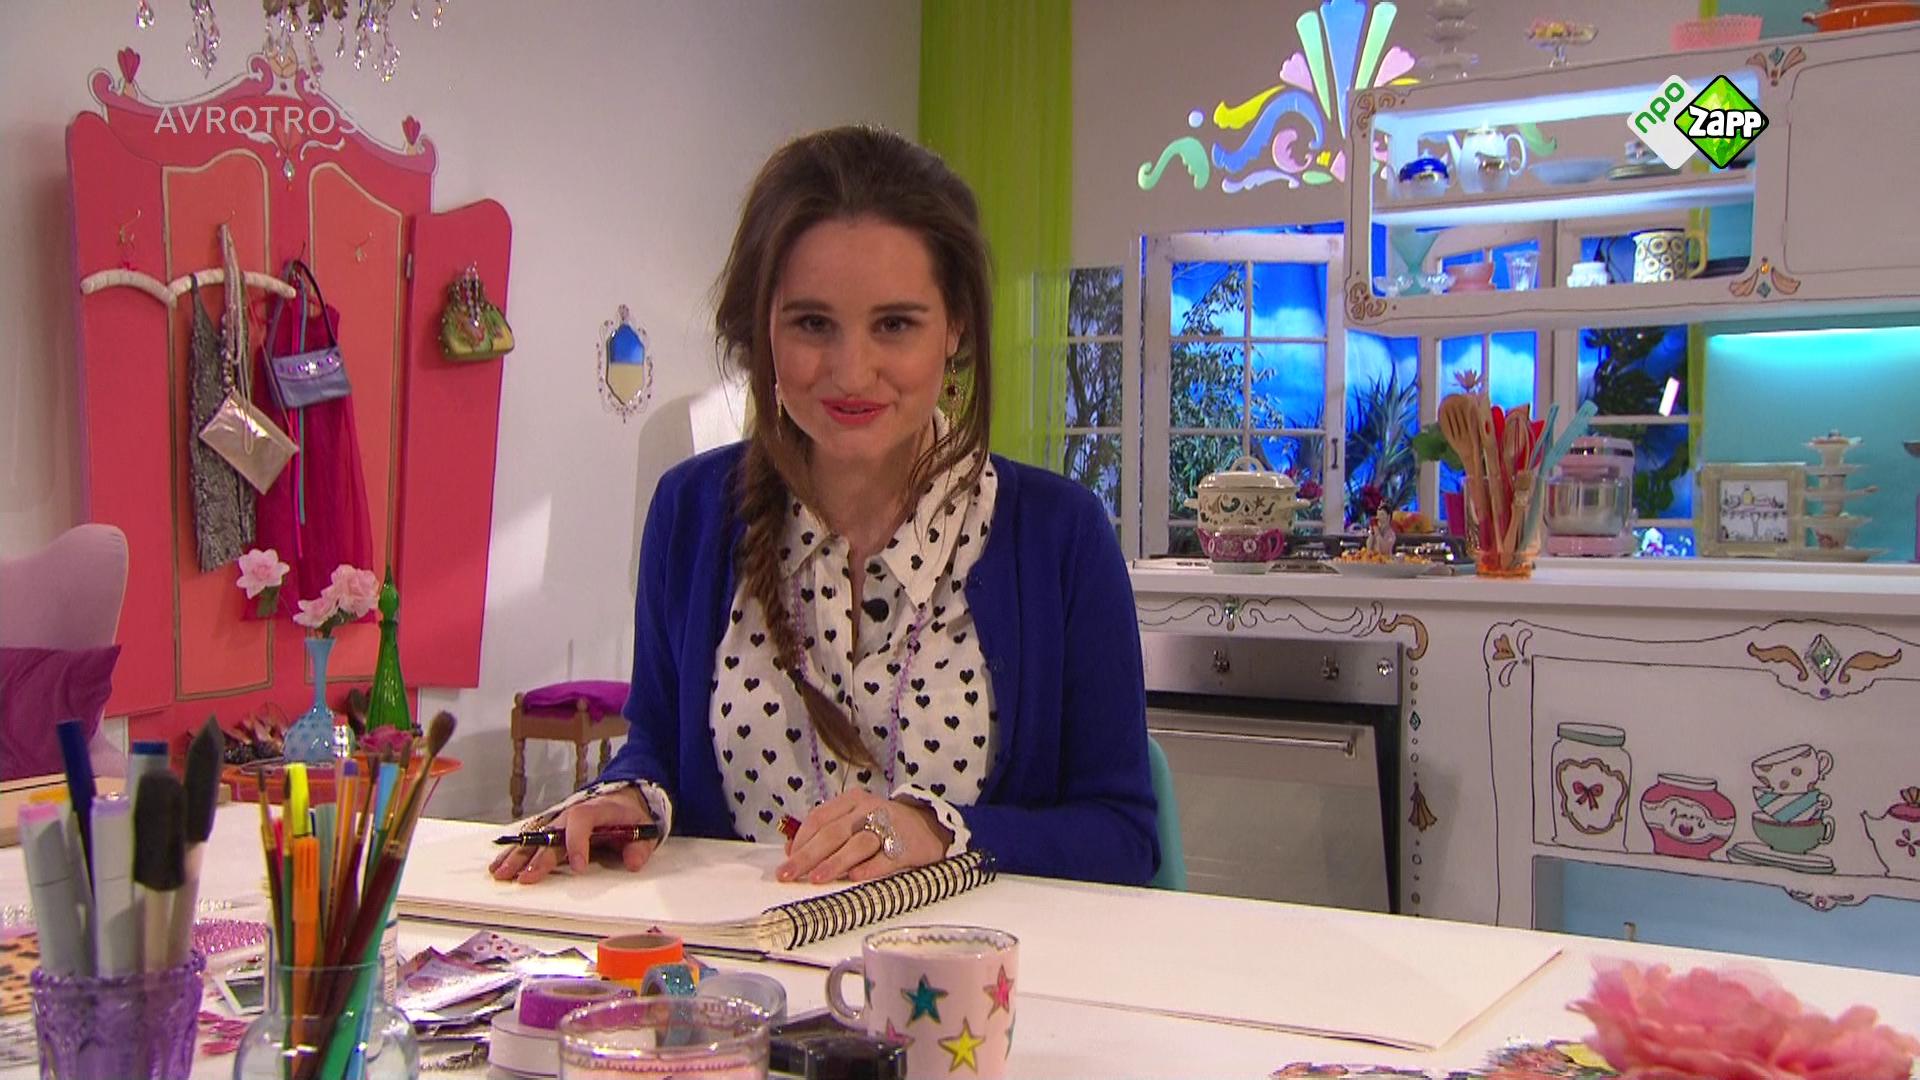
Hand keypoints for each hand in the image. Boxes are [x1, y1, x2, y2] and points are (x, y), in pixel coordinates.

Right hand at [488, 787, 657, 883]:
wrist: (618, 800)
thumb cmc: (628, 816)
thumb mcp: (643, 828)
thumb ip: (640, 846)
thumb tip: (633, 862)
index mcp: (594, 810)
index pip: (581, 821)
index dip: (578, 843)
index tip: (579, 867)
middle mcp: (569, 815)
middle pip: (550, 834)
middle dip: (537, 856)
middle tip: (526, 878)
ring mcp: (557, 823)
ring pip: (534, 838)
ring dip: (518, 856)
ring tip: (502, 874)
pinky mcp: (549, 831)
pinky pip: (529, 841)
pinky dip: (514, 853)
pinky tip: (499, 867)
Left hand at [778, 790, 950, 883]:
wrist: (930, 826)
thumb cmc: (883, 826)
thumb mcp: (853, 820)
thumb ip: (825, 832)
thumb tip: (790, 849)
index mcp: (852, 801)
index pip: (819, 818)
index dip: (800, 840)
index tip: (786, 861)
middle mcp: (868, 810)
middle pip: (833, 832)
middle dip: (807, 855)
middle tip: (788, 874)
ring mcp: (888, 827)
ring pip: (857, 844)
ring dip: (835, 862)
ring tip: (816, 879)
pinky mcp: (905, 846)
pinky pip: (884, 858)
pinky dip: (869, 868)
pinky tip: (854, 879)